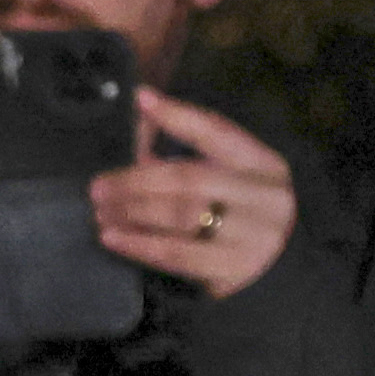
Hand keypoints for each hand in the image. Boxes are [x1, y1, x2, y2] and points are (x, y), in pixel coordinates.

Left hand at [97, 88, 298, 300]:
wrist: (275, 276)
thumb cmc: (238, 222)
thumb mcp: (225, 183)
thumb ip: (183, 158)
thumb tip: (138, 127)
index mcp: (263, 164)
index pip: (218, 131)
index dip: (178, 115)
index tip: (140, 99)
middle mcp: (264, 196)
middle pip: (190, 178)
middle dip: (136, 181)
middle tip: (98, 187)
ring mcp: (253, 234)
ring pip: (182, 215)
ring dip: (132, 211)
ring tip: (101, 211)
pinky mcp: (234, 268)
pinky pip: (177, 254)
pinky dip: (139, 244)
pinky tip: (111, 237)